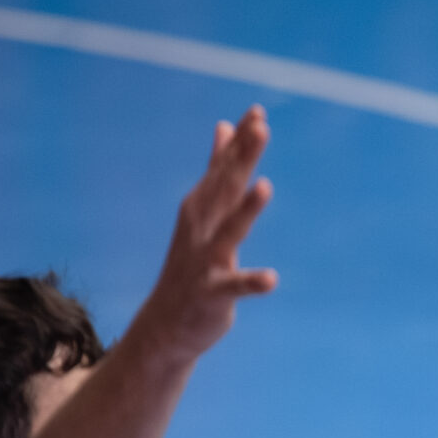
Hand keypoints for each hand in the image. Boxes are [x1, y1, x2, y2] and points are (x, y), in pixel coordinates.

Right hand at [124, 107, 279, 360]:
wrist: (166, 325)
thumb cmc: (192, 264)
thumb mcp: (205, 212)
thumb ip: (218, 171)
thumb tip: (225, 126)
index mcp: (202, 208)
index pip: (223, 169)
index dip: (240, 141)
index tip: (258, 111)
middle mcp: (200, 228)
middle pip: (225, 188)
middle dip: (242, 158)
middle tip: (261, 127)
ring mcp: (204, 260)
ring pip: (228, 231)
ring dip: (246, 209)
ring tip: (265, 186)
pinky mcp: (211, 294)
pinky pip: (233, 287)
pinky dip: (250, 282)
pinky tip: (271, 279)